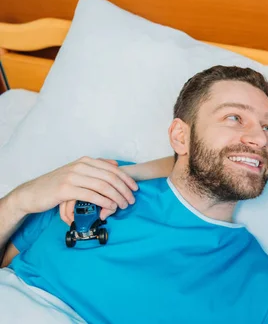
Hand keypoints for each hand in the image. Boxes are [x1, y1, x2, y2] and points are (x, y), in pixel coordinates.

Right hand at [11, 157, 137, 221]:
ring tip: (123, 205)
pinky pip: (91, 195)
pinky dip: (104, 202)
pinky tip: (110, 207)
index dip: (126, 179)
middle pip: (110, 177)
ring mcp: (73, 177)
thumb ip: (94, 167)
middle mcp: (80, 166)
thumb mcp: (76, 171)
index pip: (112, 168)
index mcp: (85, 161)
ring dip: (117, 197)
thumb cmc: (56, 184)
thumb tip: (114, 164)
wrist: (32, 193)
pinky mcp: (66, 190)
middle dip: (124, 190)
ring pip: (103, 186)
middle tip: (131, 200)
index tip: (135, 188)